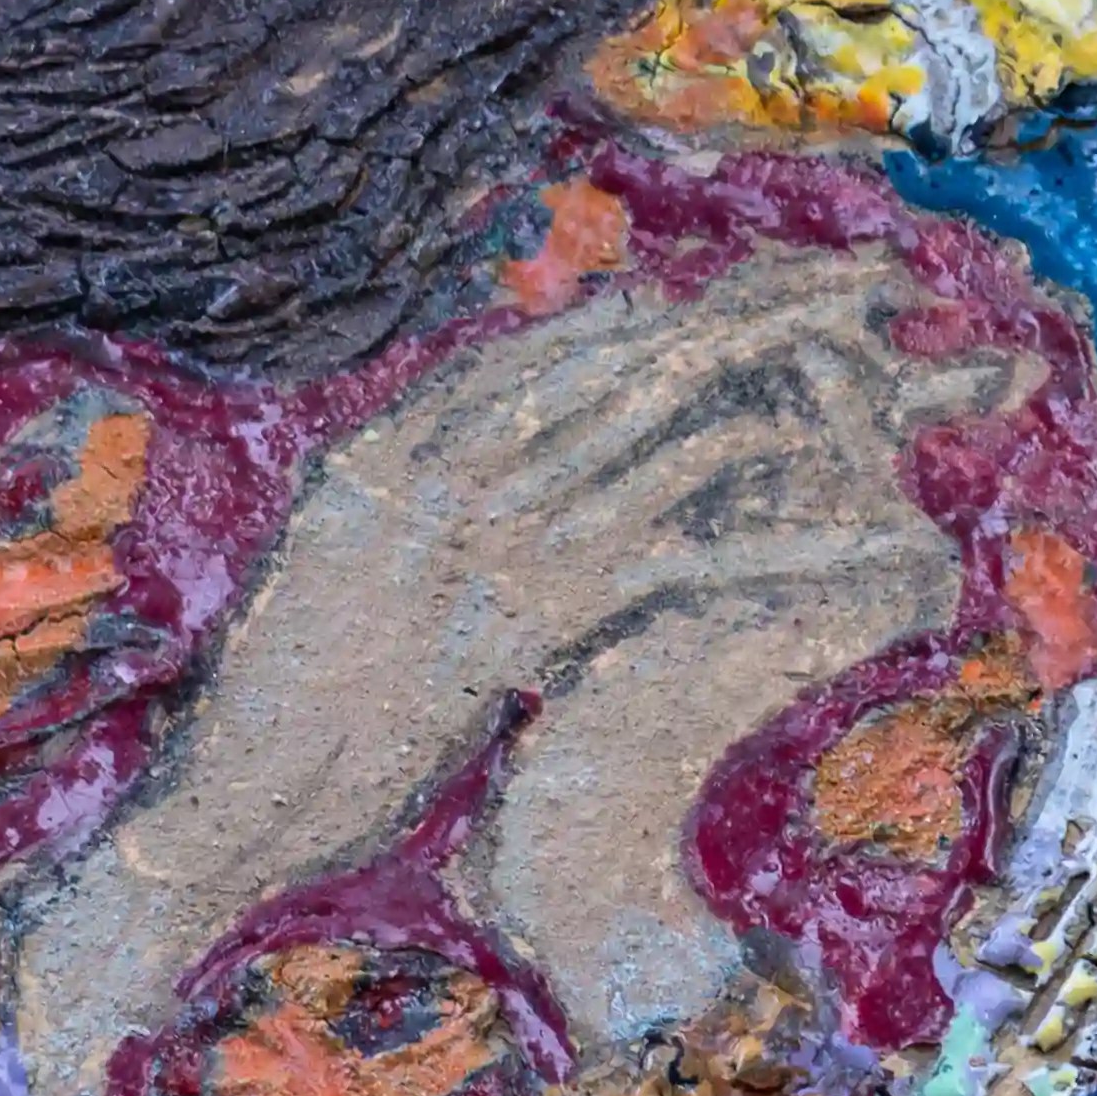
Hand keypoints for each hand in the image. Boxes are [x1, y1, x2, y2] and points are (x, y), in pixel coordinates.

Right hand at [9, 242, 1018, 1095]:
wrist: (223, 805)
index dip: (638, 326)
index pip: (530, 356)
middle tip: (840, 290)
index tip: (720, 306)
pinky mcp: (522, 617)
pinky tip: (854, 529)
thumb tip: (470, 489)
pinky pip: (678, 552)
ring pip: (656, 433)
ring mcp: (477, 535)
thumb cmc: (267, 725)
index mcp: (380, 452)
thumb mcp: (325, 594)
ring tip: (873, 378)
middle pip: (611, 362)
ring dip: (776, 399)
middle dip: (736, 319)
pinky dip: (774, 537)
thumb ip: (396, 524)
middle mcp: (434, 466)